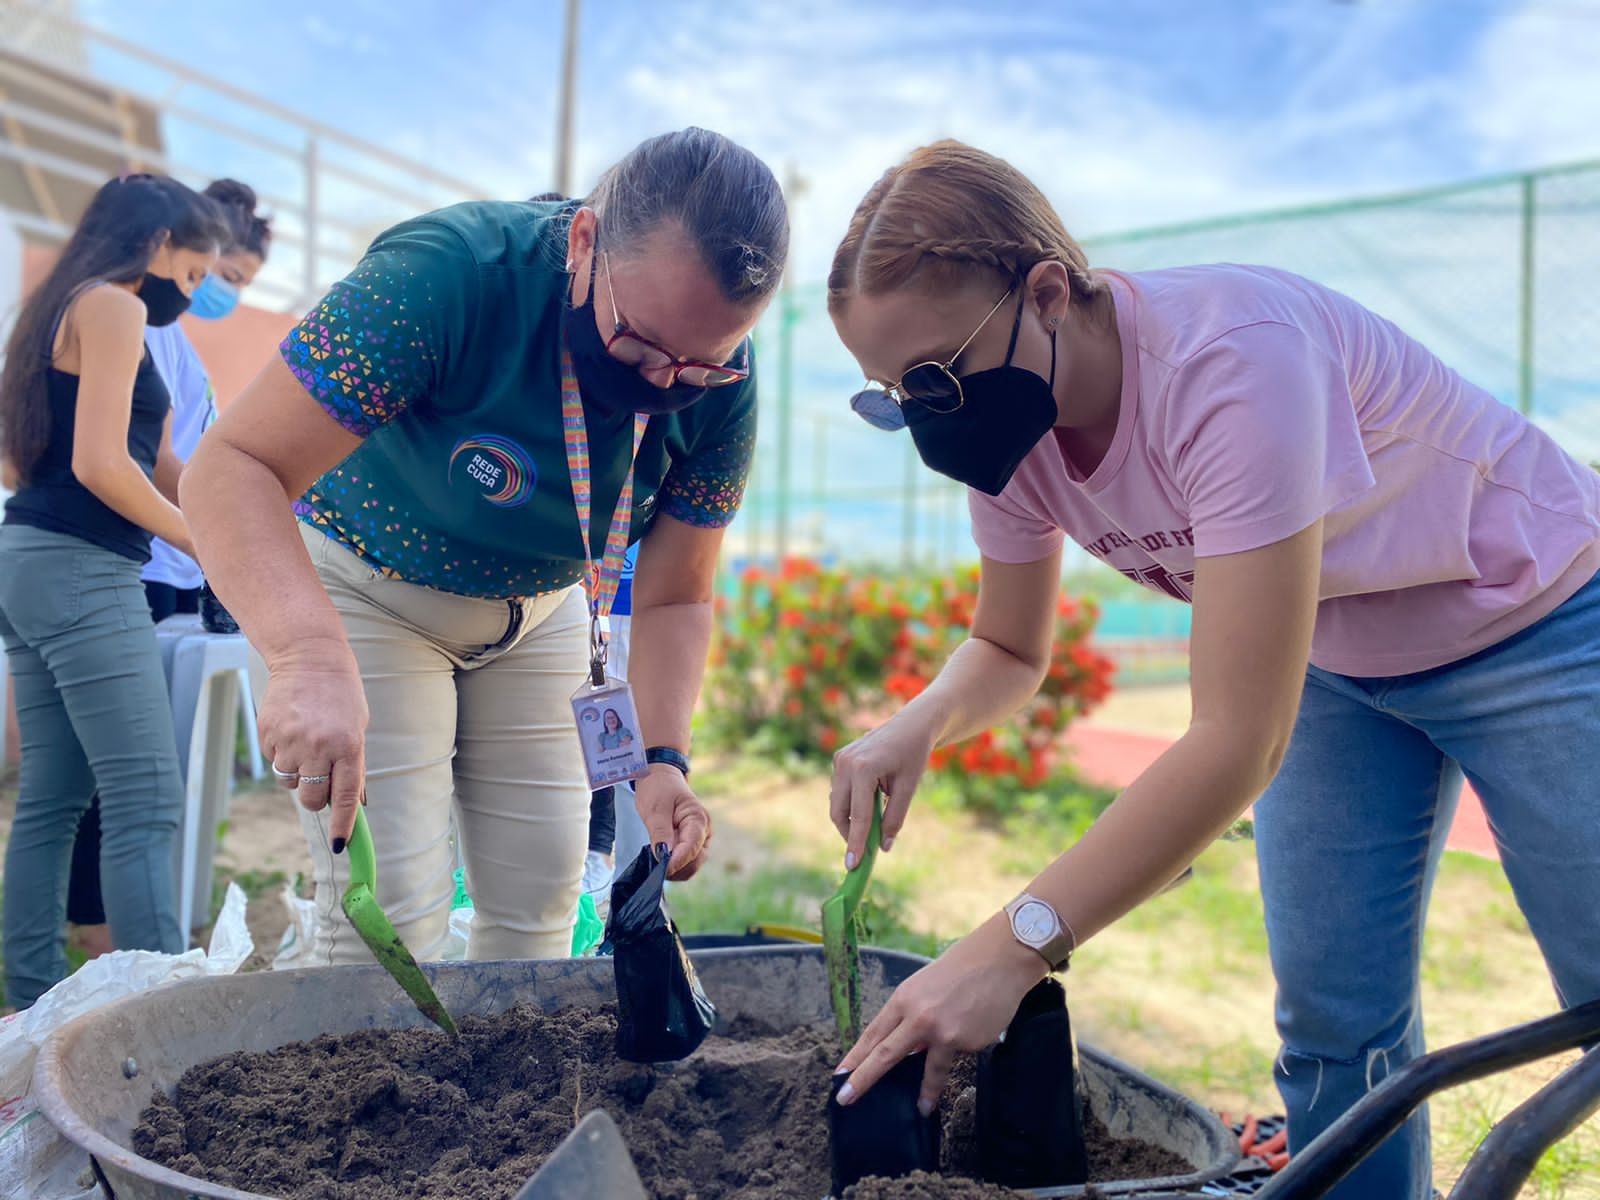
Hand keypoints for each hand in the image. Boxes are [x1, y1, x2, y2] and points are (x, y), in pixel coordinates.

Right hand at [259, 639, 368, 848]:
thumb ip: (353, 766)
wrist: (309, 658)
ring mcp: (290, 740)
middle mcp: (319, 746)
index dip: (343, 824)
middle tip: (319, 777)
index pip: (345, 796)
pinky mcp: (268, 733)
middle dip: (314, 797)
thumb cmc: (341, 696)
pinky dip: (282, 753)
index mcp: (348, 746)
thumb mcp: (358, 728)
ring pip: (288, 781)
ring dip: (297, 771)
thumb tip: (352, 804)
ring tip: (306, 741)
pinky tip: (291, 729)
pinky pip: (273, 760)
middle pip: (310, 798)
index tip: (342, 846)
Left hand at [634, 764, 711, 878]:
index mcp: (698, 819)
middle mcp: (704, 832)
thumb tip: (662, 857)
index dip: (678, 861)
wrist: (660, 778)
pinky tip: (660, 858)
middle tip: (653, 865)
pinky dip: (674, 867)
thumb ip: (660, 833)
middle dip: (676, 868)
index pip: (693, 847)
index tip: (661, 868)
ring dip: (674, 869)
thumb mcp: (655, 809)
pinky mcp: (691, 846)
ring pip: (691, 866)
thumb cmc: (658, 789)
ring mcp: (699, 840)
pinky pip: (686, 864)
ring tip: (655, 859)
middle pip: (696, 861)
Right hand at [829, 709, 938, 868]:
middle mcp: (845, 763)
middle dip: (850, 833)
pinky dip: (851, 804)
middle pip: (839, 811)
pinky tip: (870, 802)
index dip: (856, 842)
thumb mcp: (909, 788)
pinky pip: (840, 790)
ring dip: (851, 818)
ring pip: (837, 802)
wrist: (912, 724)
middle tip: (864, 850)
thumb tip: (883, 847)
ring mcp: (840, 759)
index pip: (858, 815)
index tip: (853, 865)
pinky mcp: (840, 759)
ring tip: (872, 824)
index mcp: (864, 768)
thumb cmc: (914, 754)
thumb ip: (895, 818)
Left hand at [836, 914, 1047, 1113]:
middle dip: (863, 1080)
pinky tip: (974, 1028)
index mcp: (903, 1000)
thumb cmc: (959, 970)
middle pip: (884, 1055)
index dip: (855, 1057)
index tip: (840, 1076)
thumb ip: (911, 1018)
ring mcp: (942, 1032)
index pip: (872, 1034)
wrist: (997, 961)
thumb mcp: (923, 988)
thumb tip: (908, 1049)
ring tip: (921, 1108)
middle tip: (845, 1099)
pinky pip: (958, 1055)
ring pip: (927, 1070)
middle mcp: (918, 1017)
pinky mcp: (967, 1042)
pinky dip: (962, 1047)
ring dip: (924, 1093)